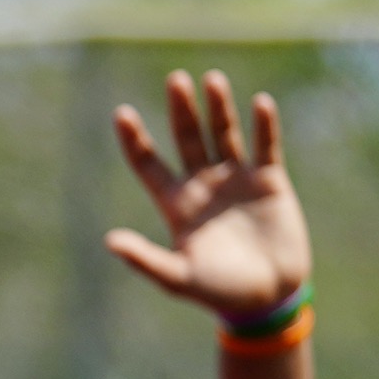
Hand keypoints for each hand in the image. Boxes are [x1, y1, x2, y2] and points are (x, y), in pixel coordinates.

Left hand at [101, 70, 306, 316]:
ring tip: (211, 80)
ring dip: (218, 108)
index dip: (135, 139)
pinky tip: (259, 103)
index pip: (149, 164)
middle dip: (181, 110)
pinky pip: (265, 146)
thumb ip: (146, 259)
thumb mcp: (179, 277)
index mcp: (177, 204)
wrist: (268, 298)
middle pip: (187, 138)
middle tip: (175, 80)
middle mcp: (203, 185)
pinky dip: (264, 126)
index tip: (122, 113)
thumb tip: (110, 241)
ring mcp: (236, 179)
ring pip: (223, 134)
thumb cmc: (219, 292)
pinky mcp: (269, 181)